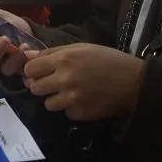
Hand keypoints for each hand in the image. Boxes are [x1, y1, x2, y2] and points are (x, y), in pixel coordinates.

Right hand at [0, 0, 32, 76]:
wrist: (33, 34)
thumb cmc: (12, 26)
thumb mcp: (0, 16)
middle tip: (3, 39)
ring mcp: (8, 65)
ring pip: (4, 69)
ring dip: (13, 58)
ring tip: (21, 45)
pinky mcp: (22, 69)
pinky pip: (21, 71)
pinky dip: (23, 59)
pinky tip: (27, 48)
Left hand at [23, 43, 144, 121]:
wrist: (133, 81)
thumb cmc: (107, 59)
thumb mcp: (81, 48)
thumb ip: (53, 52)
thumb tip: (28, 56)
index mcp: (64, 59)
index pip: (30, 69)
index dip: (32, 71)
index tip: (39, 72)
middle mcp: (64, 79)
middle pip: (35, 88)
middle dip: (41, 85)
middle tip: (53, 83)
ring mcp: (72, 98)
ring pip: (48, 104)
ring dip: (56, 98)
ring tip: (71, 92)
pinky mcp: (81, 113)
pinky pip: (66, 113)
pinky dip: (71, 108)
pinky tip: (83, 100)